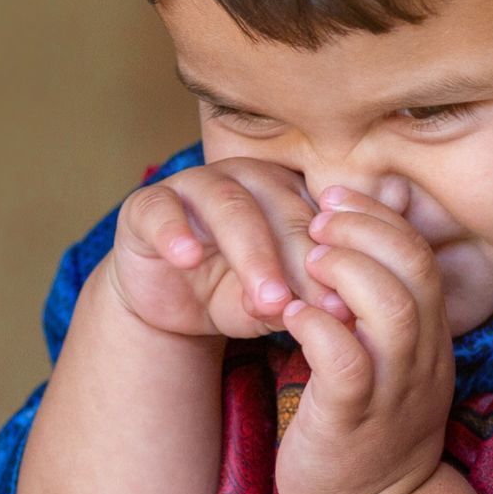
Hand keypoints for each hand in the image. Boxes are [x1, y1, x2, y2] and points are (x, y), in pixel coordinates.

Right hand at [107, 157, 354, 338]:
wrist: (170, 303)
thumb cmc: (231, 295)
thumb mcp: (270, 307)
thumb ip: (297, 304)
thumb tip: (330, 315)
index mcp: (291, 194)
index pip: (319, 224)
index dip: (331, 267)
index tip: (343, 311)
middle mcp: (249, 178)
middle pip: (282, 211)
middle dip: (298, 265)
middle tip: (311, 309)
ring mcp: (197, 184)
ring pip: (230, 206)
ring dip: (251, 254)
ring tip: (265, 300)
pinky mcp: (149, 203)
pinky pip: (162, 208)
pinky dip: (175, 232)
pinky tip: (186, 259)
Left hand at [273, 184, 455, 493]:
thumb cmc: (366, 425)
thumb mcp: (386, 356)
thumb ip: (380, 297)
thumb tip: (369, 235)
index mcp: (430, 338)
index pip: (421, 255)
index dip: (380, 216)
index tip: (334, 197)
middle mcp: (421, 359)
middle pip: (414, 270)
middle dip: (364, 229)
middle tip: (317, 216)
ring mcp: (392, 390)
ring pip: (390, 309)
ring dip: (345, 270)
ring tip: (307, 258)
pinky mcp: (353, 420)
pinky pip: (345, 362)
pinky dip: (319, 327)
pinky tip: (291, 313)